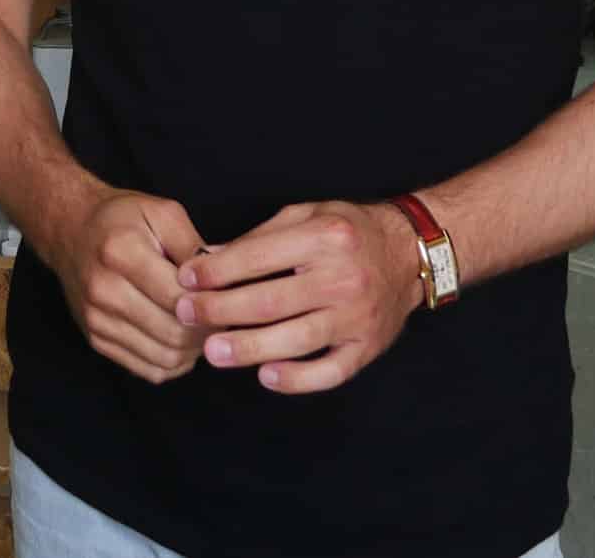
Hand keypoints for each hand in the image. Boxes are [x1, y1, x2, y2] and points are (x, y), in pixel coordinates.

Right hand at [37, 188, 207, 384]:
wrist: (70, 229)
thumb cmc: (122, 218)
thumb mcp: (162, 213)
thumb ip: (192, 246)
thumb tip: (222, 282)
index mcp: (121, 252)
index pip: (178, 298)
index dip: (212, 304)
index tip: (228, 298)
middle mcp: (103, 290)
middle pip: (172, 334)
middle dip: (206, 331)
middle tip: (223, 318)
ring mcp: (97, 320)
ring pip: (163, 358)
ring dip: (193, 351)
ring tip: (204, 329)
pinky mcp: (96, 339)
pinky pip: (147, 370)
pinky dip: (173, 364)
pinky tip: (181, 343)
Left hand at [176, 200, 422, 393]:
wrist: (409, 254)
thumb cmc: (349, 232)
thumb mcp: (306, 215)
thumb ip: (259, 239)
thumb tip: (208, 260)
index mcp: (324, 237)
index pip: (259, 256)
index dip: (217, 271)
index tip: (186, 279)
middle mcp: (342, 277)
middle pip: (271, 301)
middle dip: (220, 310)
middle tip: (185, 316)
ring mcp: (357, 316)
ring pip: (296, 340)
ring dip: (249, 348)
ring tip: (213, 351)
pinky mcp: (367, 347)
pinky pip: (330, 371)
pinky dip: (298, 379)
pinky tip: (267, 377)